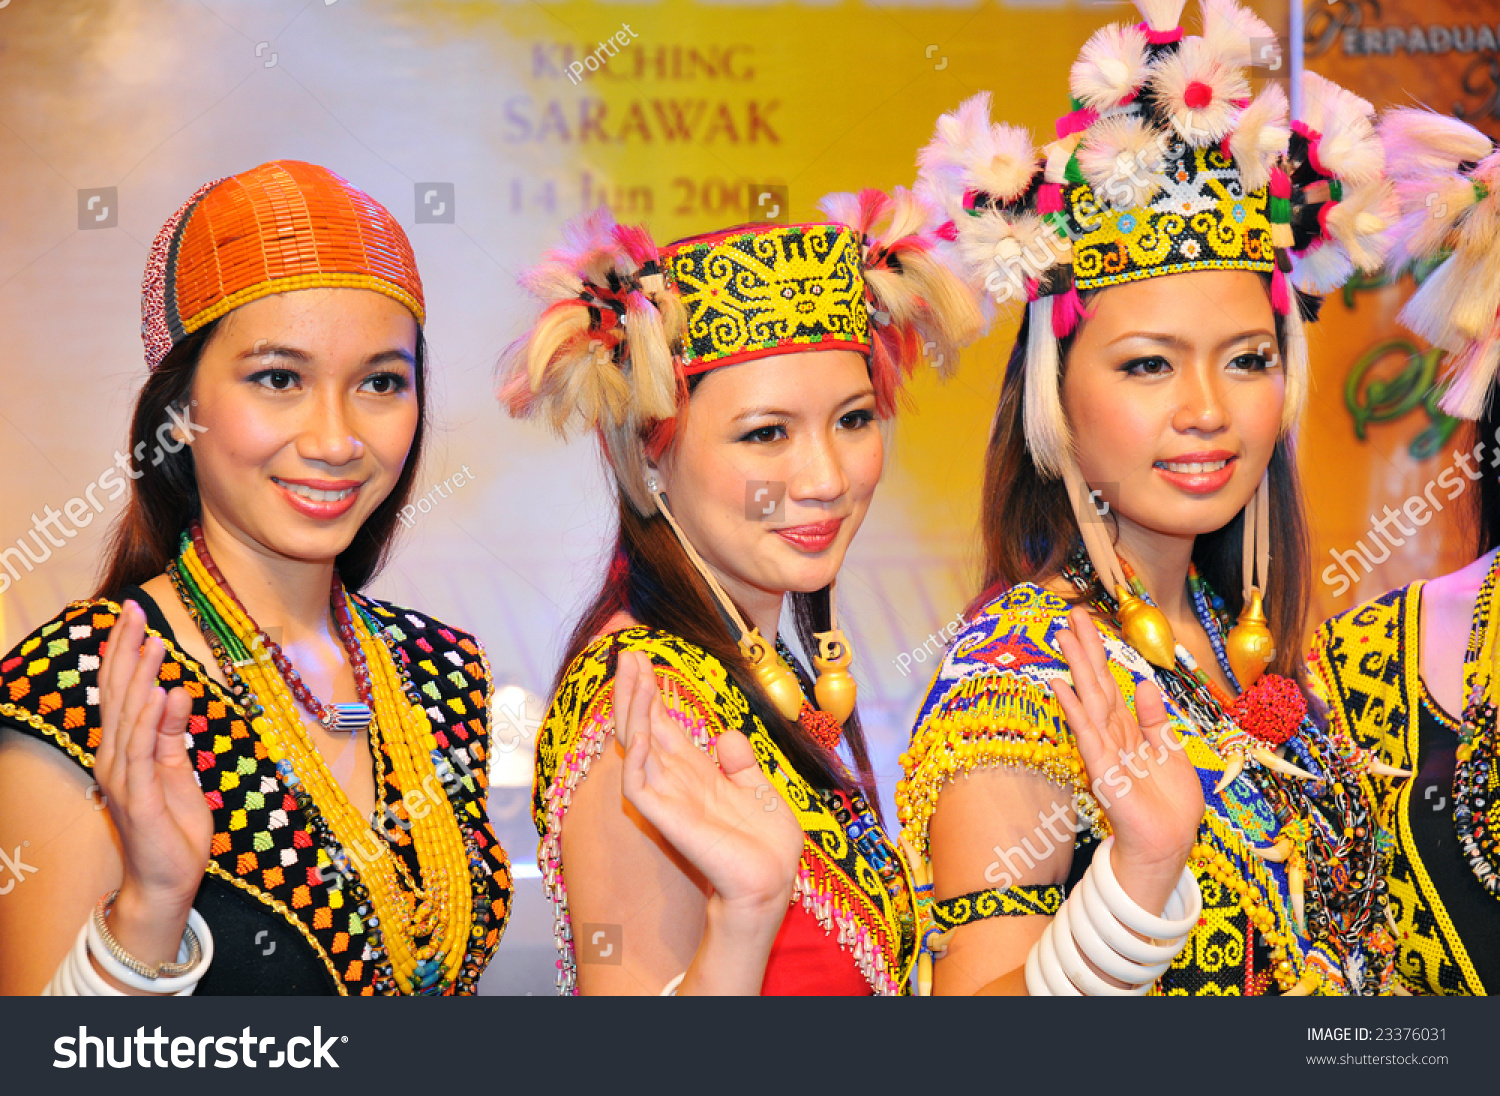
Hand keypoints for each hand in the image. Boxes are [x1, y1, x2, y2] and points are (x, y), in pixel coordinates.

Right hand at [95, 600, 213, 911]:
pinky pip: (144, 753)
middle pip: (118, 696)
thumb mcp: (177, 769)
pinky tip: (160, 694)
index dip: (124, 653)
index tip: (133, 614)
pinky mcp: (139, 798)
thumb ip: (173, 731)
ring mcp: (123, 778)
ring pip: (130, 718)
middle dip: (127, 652)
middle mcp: (114, 758)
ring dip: (141, 678)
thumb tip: (177, 688)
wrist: (167, 880)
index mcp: (122, 750)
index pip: (120, 693)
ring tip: (153, 641)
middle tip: (135, 611)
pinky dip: (152, 722)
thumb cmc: (172, 826)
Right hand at [612, 650, 802, 924]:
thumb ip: (740, 763)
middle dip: (634, 690)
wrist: (773, 881)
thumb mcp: (758, 789)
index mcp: (695, 773)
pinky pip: (638, 781)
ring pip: (635, 746)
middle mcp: (674, 781)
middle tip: (627, 652)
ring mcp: (665, 798)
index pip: (663, 724)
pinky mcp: (664, 818)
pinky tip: (642, 724)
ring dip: (632, 708)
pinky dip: (637, 751)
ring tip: (631, 673)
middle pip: (643, 727)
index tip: (642, 656)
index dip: (651, 692)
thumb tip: (727, 735)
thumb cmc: (766, 845)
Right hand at [1049, 607, 1203, 912]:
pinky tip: (1061, 686)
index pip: (1111, 685)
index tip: (1089, 623)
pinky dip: (1074, 709)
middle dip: (1085, 650)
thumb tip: (1145, 684)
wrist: (1167, 845)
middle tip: (1070, 616)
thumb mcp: (1170, 754)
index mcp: (1129, 731)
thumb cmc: (1168, 806)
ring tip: (1065, 636)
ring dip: (1077, 668)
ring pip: (1089, 700)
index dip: (1101, 654)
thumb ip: (1155, 720)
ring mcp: (1103, 751)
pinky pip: (1087, 734)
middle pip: (1096, 685)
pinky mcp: (1101, 770)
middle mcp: (1112, 736)